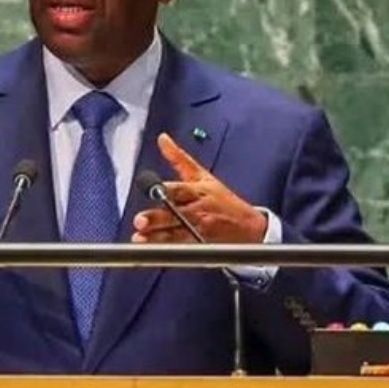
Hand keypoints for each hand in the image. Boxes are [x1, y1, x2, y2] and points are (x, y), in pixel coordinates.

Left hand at [132, 133, 266, 243]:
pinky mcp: (198, 243)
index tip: (152, 187)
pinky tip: (150, 248)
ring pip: (175, 233)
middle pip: (175, 213)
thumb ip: (179, 159)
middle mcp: (197, 210)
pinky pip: (179, 246)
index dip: (166, 189)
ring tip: (140, 237)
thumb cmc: (223, 200)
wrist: (248, 226)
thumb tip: (162, 139)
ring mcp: (198, 228)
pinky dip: (164, 248)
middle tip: (140, 220)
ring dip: (156, 236)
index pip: (180, 189)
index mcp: (198, 190)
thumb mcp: (202, 175)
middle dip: (157, 218)